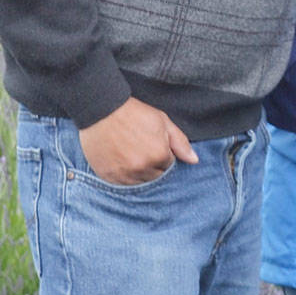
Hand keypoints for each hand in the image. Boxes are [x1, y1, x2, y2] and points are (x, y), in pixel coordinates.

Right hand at [79, 97, 198, 185]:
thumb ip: (180, 143)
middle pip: (155, 176)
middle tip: (138, 147)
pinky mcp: (109, 177)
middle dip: (151, 164)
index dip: (161, 153)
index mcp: (159, 155)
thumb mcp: (162, 122)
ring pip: (139, 182)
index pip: (168, 164)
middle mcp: (142, 168)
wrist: (101, 110)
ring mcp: (124, 174)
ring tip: (129, 153)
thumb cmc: (134, 113)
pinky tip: (120, 159)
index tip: (150, 142)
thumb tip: (194, 160)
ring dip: (138, 171)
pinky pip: (123, 184)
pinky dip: (124, 175)